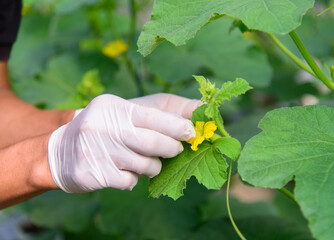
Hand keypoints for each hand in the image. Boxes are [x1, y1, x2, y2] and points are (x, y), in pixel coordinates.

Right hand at [48, 94, 201, 192]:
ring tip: (147, 162)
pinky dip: (134, 179)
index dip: (177, 126)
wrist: (62, 148)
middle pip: (152, 143)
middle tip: (176, 149)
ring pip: (144, 165)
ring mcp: (97, 151)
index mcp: (115, 108)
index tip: (191, 132)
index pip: (154, 117)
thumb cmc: (109, 127)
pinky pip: (129, 181)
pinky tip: (125, 171)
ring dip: (153, 166)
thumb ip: (164, 110)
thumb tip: (202, 108)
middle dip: (171, 148)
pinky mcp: (93, 173)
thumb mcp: (129, 111)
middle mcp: (103, 127)